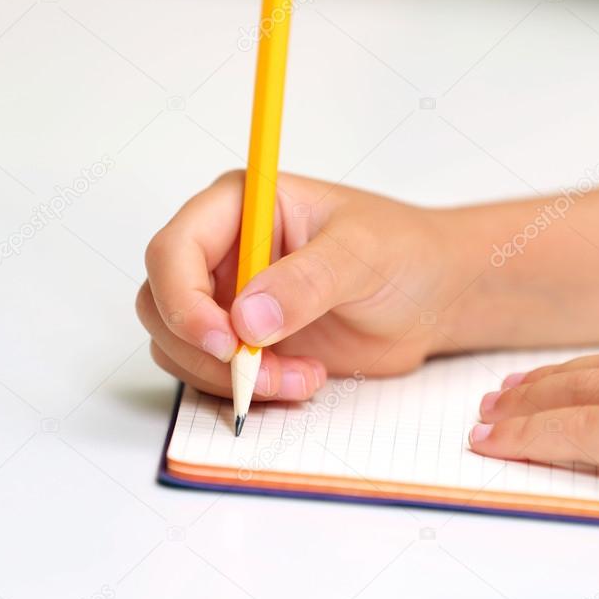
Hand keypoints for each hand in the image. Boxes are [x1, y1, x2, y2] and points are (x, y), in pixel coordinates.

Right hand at [136, 171, 467, 400]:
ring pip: (181, 348)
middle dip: (206, 350)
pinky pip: (213, 376)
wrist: (435, 295)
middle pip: (163, 305)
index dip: (182, 300)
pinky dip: (246, 391)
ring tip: (301, 378)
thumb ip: (307, 281)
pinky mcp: (248, 343)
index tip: (225, 341)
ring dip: (229, 377)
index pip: (173, 250)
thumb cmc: (404, 251)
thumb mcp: (362, 254)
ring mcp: (232, 300)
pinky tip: (301, 381)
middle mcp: (225, 252)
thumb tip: (246, 318)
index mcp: (241, 207)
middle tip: (264, 372)